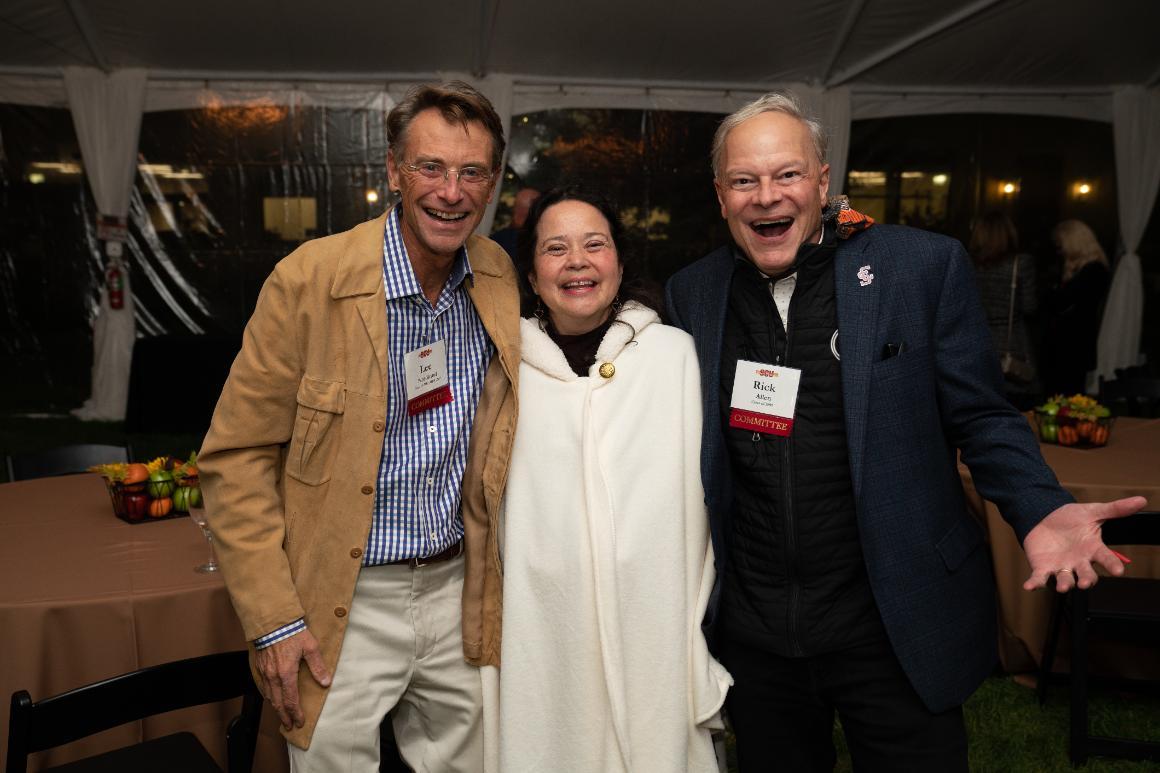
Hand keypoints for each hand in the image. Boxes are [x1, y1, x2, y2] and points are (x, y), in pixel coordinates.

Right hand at [254, 630, 331, 728]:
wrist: (273, 622)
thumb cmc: (293, 632)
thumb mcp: (310, 647)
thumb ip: (318, 666)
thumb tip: (326, 682)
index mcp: (286, 673)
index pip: (291, 700)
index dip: (296, 713)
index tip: (299, 722)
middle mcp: (273, 676)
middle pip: (278, 703)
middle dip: (284, 716)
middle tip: (289, 725)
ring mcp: (265, 672)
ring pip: (269, 696)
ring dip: (276, 707)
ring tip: (282, 715)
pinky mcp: (260, 666)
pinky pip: (263, 686)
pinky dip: (268, 695)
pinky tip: (272, 697)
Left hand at [1022, 496, 1147, 591]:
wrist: (1045, 517)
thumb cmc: (1071, 517)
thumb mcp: (1093, 511)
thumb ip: (1115, 509)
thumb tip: (1141, 500)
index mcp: (1093, 549)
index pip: (1107, 558)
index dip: (1113, 565)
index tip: (1119, 571)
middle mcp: (1079, 562)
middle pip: (1086, 574)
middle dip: (1087, 580)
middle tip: (1086, 583)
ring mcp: (1061, 566)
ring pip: (1065, 580)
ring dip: (1065, 584)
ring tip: (1063, 587)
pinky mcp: (1043, 568)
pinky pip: (1039, 578)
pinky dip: (1035, 583)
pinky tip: (1030, 586)